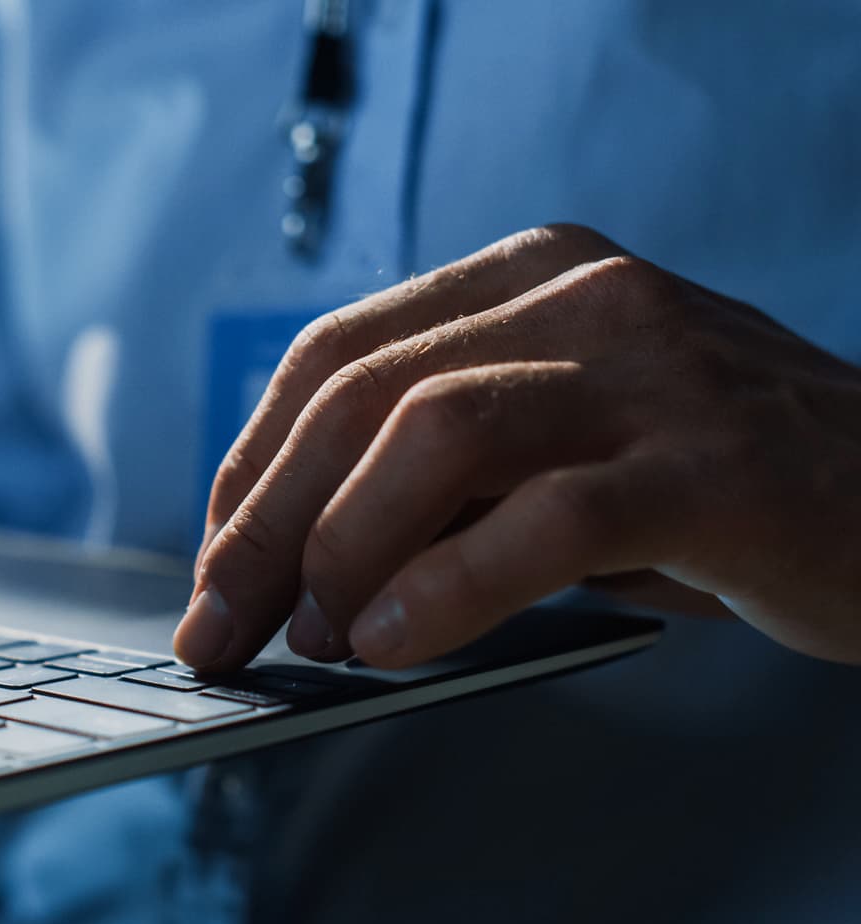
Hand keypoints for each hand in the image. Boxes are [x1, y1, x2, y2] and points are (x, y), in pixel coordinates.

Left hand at [176, 223, 860, 670]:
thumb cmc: (715, 489)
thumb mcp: (560, 450)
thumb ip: (442, 477)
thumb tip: (283, 571)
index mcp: (529, 279)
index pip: (333, 356)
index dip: (248, 468)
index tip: (210, 566)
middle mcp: (582, 299)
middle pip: (360, 392)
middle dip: (264, 524)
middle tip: (220, 627)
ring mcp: (653, 369)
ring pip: (435, 433)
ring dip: (343, 549)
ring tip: (315, 641)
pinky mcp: (713, 462)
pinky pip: (546, 518)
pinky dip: (447, 586)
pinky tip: (396, 642)